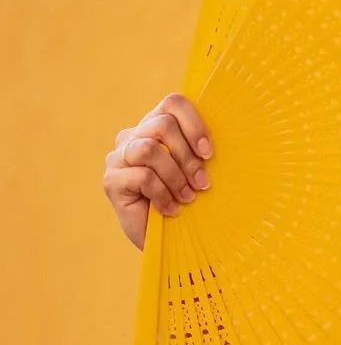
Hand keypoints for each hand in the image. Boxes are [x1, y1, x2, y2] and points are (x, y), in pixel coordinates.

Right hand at [102, 92, 213, 249]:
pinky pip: (142, 176)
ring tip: (187, 197)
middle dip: (187, 157)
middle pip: (162, 125)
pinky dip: (163, 195)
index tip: (209, 154)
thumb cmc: (188, 202)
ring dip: (175, 176)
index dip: (194, 124)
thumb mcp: (198, 170)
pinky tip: (170, 209)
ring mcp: (118, 157)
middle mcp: (132, 137)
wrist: (170, 241)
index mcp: (154, 126)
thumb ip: (201, 149)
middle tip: (201, 183)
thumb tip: (225, 135)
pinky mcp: (111, 181)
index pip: (173, 103)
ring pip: (150, 150)